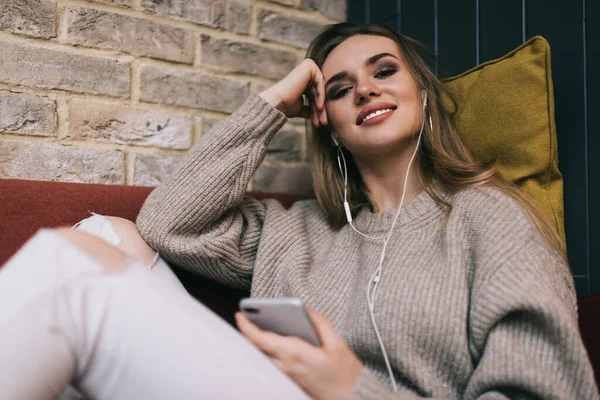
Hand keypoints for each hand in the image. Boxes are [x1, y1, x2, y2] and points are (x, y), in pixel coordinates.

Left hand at [235, 307, 362, 399]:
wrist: (350, 398)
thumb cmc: (345, 374)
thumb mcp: (337, 343)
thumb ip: (319, 321)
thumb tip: (304, 308)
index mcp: (295, 354)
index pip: (262, 339)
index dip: (247, 327)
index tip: (240, 315)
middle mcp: (286, 367)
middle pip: (257, 349)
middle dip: (248, 334)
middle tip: (246, 317)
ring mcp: (285, 376)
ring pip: (262, 358)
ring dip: (257, 344)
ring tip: (257, 327)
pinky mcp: (288, 382)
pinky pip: (270, 365)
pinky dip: (266, 353)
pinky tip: (270, 344)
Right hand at [259, 58, 327, 127]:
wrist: (277, 102)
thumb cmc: (285, 106)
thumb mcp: (301, 107)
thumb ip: (310, 108)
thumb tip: (319, 113)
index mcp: (303, 81)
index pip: (315, 96)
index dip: (318, 110)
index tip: (320, 123)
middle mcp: (305, 73)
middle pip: (319, 93)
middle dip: (321, 110)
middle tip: (323, 123)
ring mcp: (307, 68)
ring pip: (321, 90)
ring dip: (322, 106)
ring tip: (322, 120)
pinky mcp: (309, 66)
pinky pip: (320, 82)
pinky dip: (321, 95)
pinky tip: (319, 107)